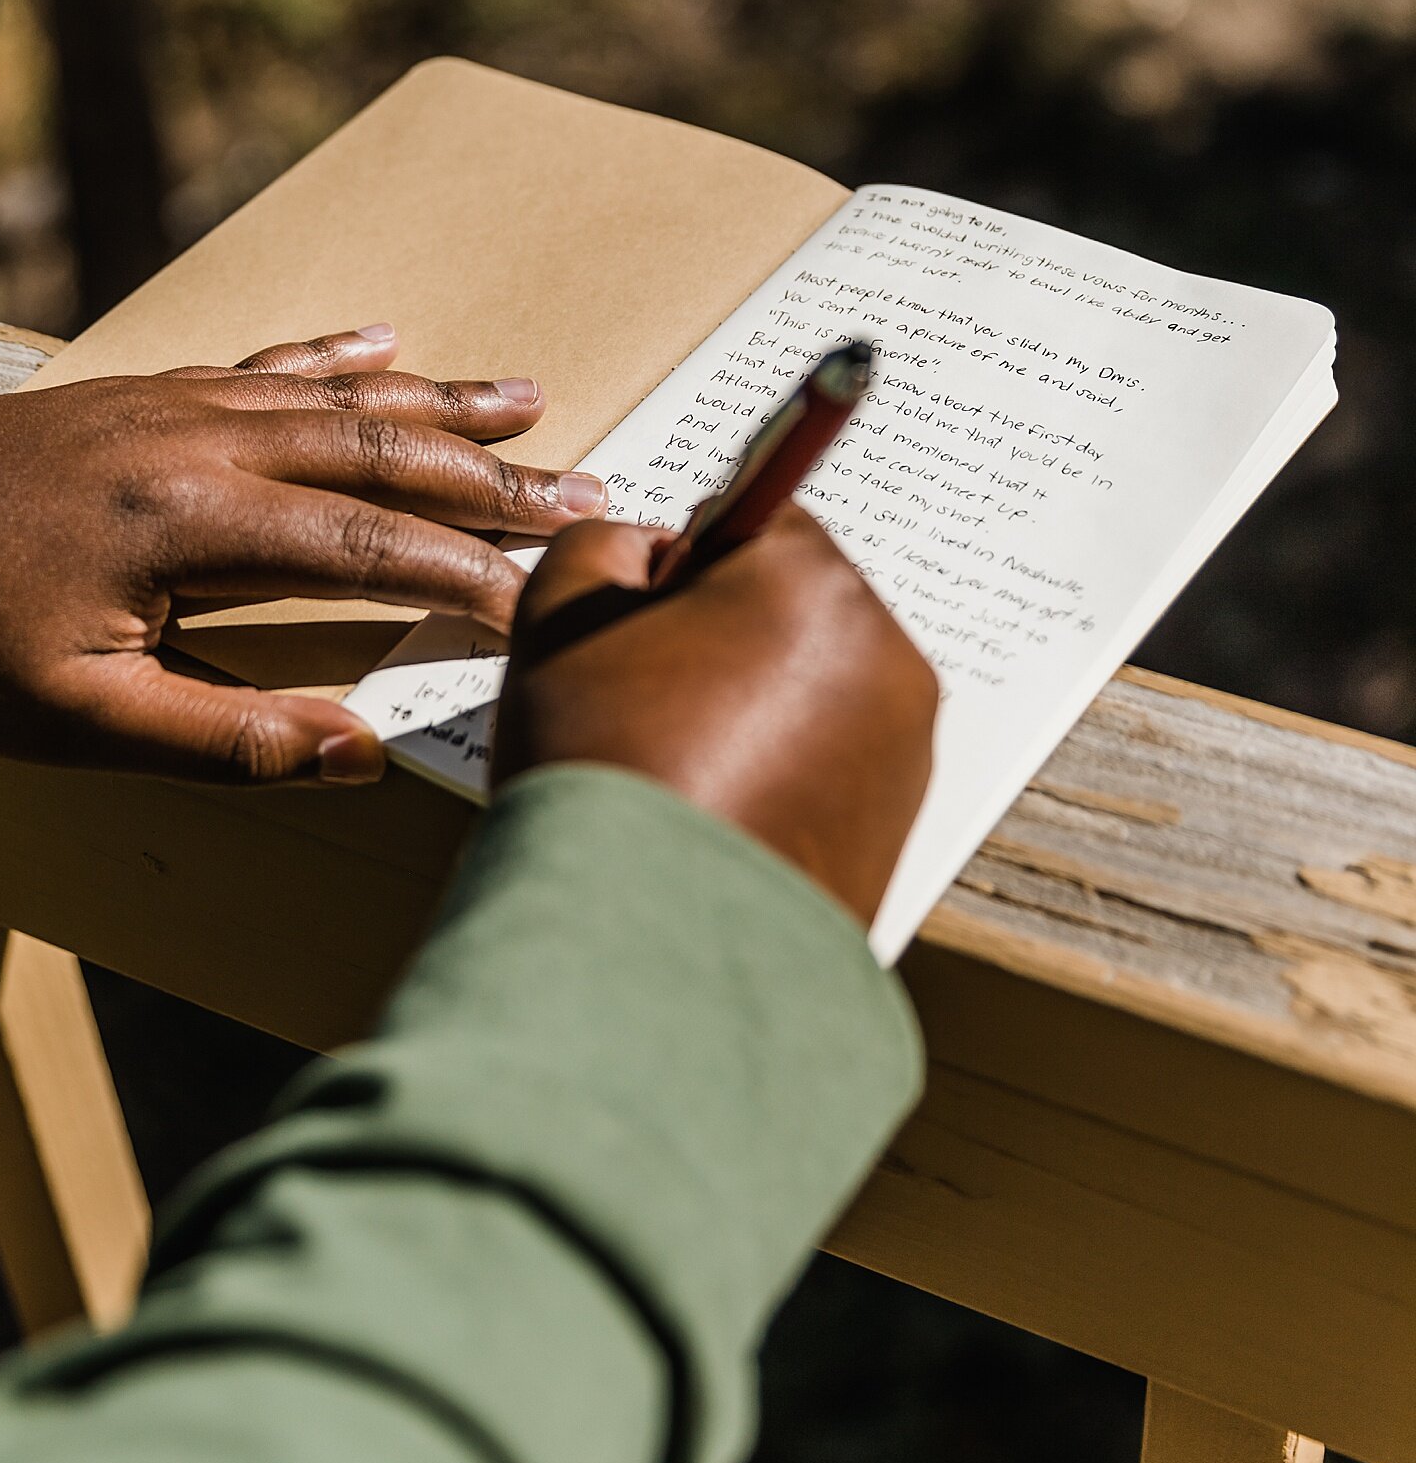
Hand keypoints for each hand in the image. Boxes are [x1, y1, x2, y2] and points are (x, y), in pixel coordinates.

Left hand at [0, 325, 604, 785]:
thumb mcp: (82, 726)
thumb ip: (226, 741)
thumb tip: (356, 757)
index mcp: (194, 524)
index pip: (372, 546)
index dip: (470, 575)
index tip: (549, 599)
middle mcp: (199, 443)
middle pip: (380, 451)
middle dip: (493, 478)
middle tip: (589, 493)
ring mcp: (171, 405)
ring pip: (334, 394)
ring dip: (436, 399)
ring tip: (527, 398)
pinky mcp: (141, 393)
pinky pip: (262, 363)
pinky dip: (333, 354)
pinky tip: (382, 338)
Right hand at [492, 507, 936, 923]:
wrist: (648, 943)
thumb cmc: (602, 763)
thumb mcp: (558, 612)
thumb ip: (603, 545)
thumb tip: (649, 553)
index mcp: (815, 583)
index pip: (752, 519)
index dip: (680, 569)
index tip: (636, 631)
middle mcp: (886, 656)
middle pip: (791, 608)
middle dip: (724, 639)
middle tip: (646, 710)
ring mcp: (905, 751)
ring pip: (813, 690)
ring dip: (754, 710)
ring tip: (677, 777)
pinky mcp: (900, 830)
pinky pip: (831, 770)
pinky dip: (779, 780)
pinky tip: (714, 822)